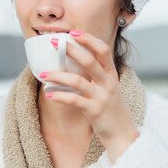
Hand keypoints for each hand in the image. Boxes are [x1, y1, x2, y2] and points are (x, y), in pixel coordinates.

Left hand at [40, 29, 139, 162]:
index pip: (103, 50)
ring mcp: (102, 97)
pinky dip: (59, 96)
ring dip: (58, 76)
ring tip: (43, 74)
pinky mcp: (94, 111)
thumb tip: (77, 61)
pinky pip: (73, 100)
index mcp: (112, 75)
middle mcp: (108, 83)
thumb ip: (98, 75)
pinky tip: (49, 94)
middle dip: (70, 50)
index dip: (88, 39)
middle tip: (53, 42)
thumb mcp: (110, 88)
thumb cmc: (113, 110)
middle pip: (90, 61)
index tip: (73, 32)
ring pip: (77, 81)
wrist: (123, 135)